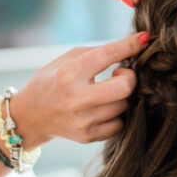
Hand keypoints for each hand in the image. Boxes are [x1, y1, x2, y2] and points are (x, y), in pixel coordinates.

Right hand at [12, 32, 148, 145]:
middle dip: (130, 76)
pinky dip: (117, 113)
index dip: (130, 45)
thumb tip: (133, 47)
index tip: (144, 39)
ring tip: (107, 90)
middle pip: (125, 87)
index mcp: (69, 75)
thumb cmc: (53, 81)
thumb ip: (98, 53)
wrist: (32, 115)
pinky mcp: (87, 136)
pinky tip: (105, 106)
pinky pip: (119, 124)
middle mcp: (76, 99)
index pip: (109, 55)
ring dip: (121, 95)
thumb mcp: (67, 59)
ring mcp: (83, 121)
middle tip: (121, 73)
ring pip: (124, 105)